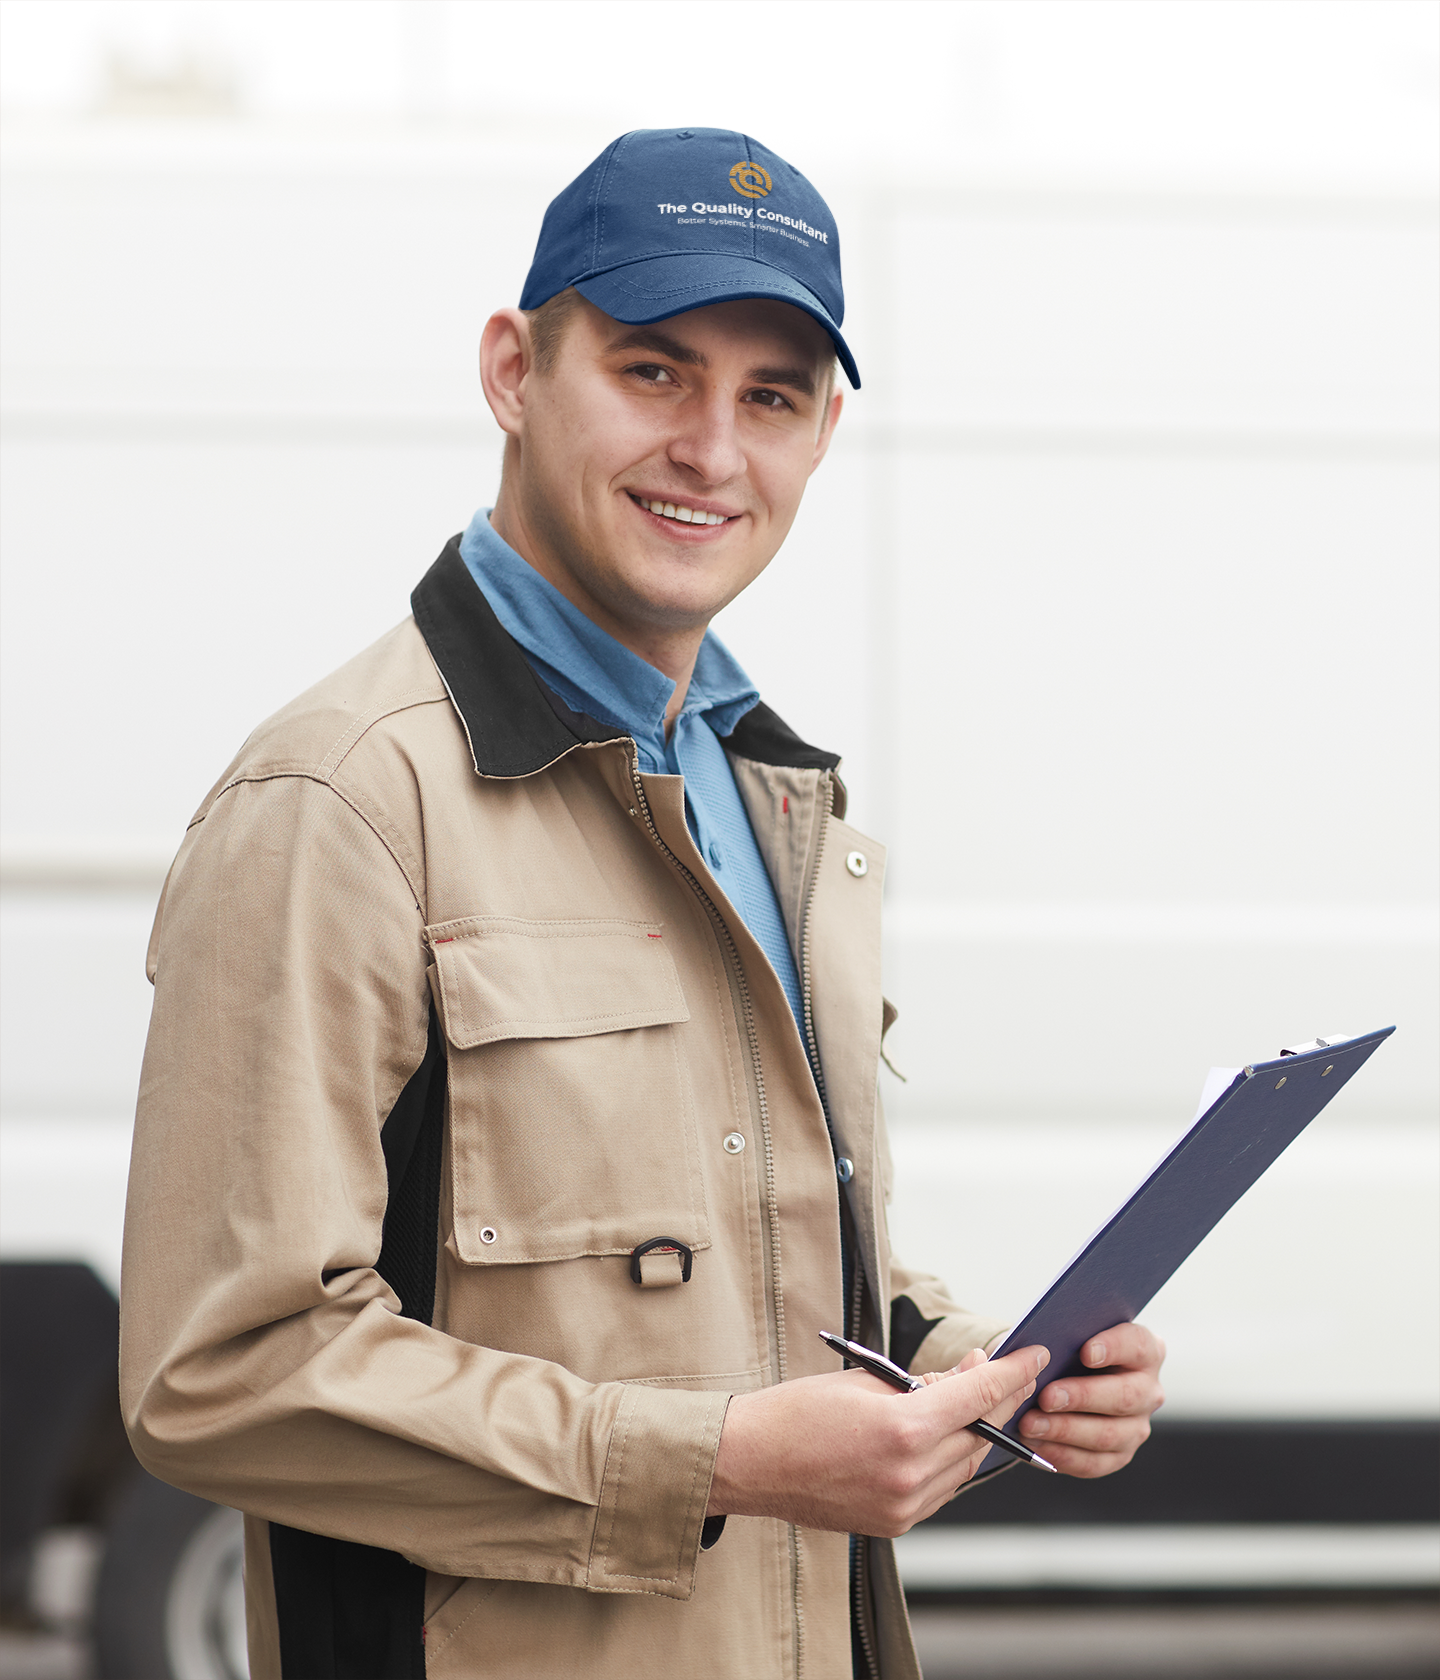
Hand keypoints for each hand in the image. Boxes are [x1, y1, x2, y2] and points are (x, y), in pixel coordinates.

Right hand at [706, 1344, 1048, 1536]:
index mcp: (903, 1428)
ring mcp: (905, 1505)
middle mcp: (911, 1473)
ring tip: (956, 1402)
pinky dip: (946, 1462)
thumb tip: (968, 1377)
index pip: (977, 1396)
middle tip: (991, 1370)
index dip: (1012, 1373)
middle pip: (978, 1433)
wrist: (750, 1462)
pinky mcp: (895, 1525)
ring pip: (965, 1465)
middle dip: (992, 1399)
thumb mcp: (865, 1381)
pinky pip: (942, 1489)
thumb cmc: (798, 1411)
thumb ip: (924, 1383)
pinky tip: (934, 1439)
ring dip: (970, 1432)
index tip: (1035, 1357)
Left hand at [1017, 1321, 1165, 1477]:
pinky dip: (1062, 1454)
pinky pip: (1094, 1462)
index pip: (1137, 1344)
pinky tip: (1036, 1443)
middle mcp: (1148, 1390)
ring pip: (1108, 1434)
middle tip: (1047, 1397)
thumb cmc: (1069, 1350)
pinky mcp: (1120, 1454)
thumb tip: (1040, 1349)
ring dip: (1066, 1430)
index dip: (1113, 1348)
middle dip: (1082, 1397)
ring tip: (1030, 1424)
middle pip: (1125, 1396)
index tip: (1085, 1352)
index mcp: (1144, 1350)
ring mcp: (1137, 1426)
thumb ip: (1066, 1336)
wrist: (1067, 1379)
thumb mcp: (1070, 1335)